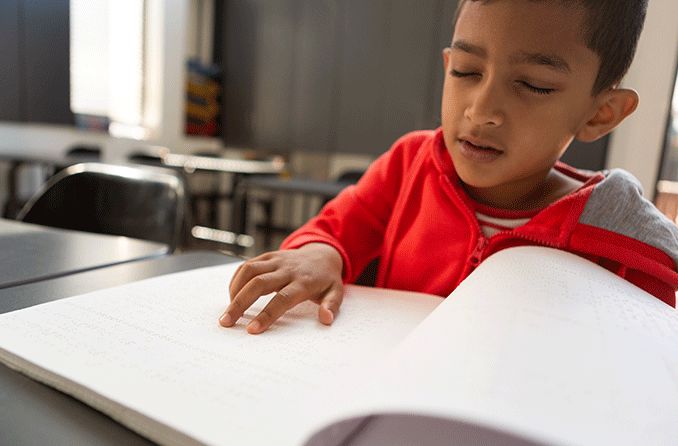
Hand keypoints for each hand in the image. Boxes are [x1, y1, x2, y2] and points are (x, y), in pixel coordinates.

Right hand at [219, 243, 343, 333]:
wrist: (323, 254)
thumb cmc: (326, 279)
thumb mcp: (336, 292)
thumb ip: (331, 306)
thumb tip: (326, 320)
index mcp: (303, 282)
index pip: (282, 299)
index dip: (266, 314)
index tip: (252, 330)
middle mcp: (287, 269)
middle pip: (259, 283)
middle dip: (240, 303)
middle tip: (226, 322)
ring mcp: (276, 260)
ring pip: (249, 271)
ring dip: (234, 290)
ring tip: (228, 311)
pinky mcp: (268, 256)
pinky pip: (247, 265)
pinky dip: (236, 280)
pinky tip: (233, 296)